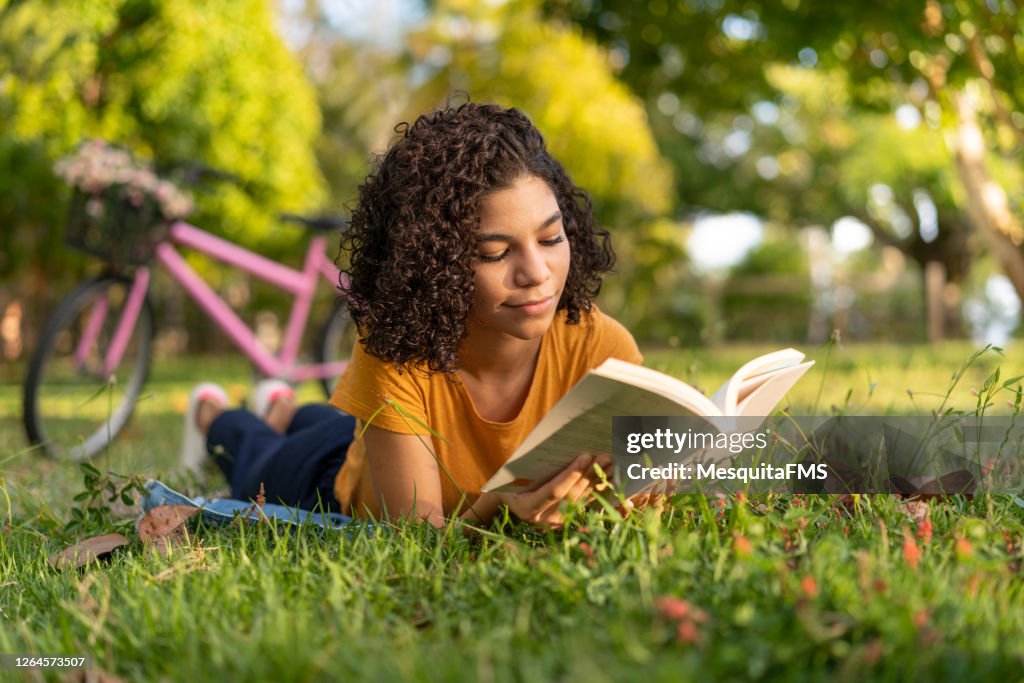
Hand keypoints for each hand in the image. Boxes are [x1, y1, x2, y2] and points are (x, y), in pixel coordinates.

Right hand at [497, 453, 611, 528]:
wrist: (507, 502)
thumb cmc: (508, 482)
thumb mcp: (512, 475)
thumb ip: (529, 466)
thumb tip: (554, 446)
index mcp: (528, 508)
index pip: (554, 491)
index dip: (571, 474)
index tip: (585, 456)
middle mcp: (544, 519)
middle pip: (573, 495)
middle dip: (590, 473)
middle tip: (606, 455)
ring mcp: (558, 522)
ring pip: (584, 499)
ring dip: (600, 480)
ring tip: (614, 462)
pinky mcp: (569, 519)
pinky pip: (589, 505)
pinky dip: (602, 492)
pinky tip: (614, 480)